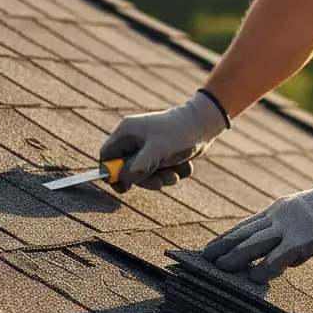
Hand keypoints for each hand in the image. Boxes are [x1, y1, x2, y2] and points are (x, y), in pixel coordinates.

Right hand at [99, 90, 228, 191]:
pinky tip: (183, 164)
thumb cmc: (179, 134)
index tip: (125, 187)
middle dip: (145, 178)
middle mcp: (134, 139)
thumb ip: (137, 169)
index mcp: (127, 132)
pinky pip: (159, 171)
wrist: (205, 125)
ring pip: (145, 173)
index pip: (106, 156)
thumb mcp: (156, 153)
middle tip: (160, 182)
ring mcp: (148, 146)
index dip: (112, 173)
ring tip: (175, 173)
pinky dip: (171, 172)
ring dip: (161, 178)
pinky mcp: (161, 153)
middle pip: (126, 169)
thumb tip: (122, 183)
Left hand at [202, 158, 312, 282]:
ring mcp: (289, 227)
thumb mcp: (306, 218)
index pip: (245, 225)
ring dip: (235, 257)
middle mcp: (278, 217)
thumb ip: (293, 238)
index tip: (212, 247)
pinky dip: (264, 267)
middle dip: (223, 246)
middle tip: (205, 258)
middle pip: (243, 233)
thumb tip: (287, 261)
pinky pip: (279, 256)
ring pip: (254, 243)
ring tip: (219, 268)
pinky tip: (254, 278)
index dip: (227, 237)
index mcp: (277, 211)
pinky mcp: (304, 238)